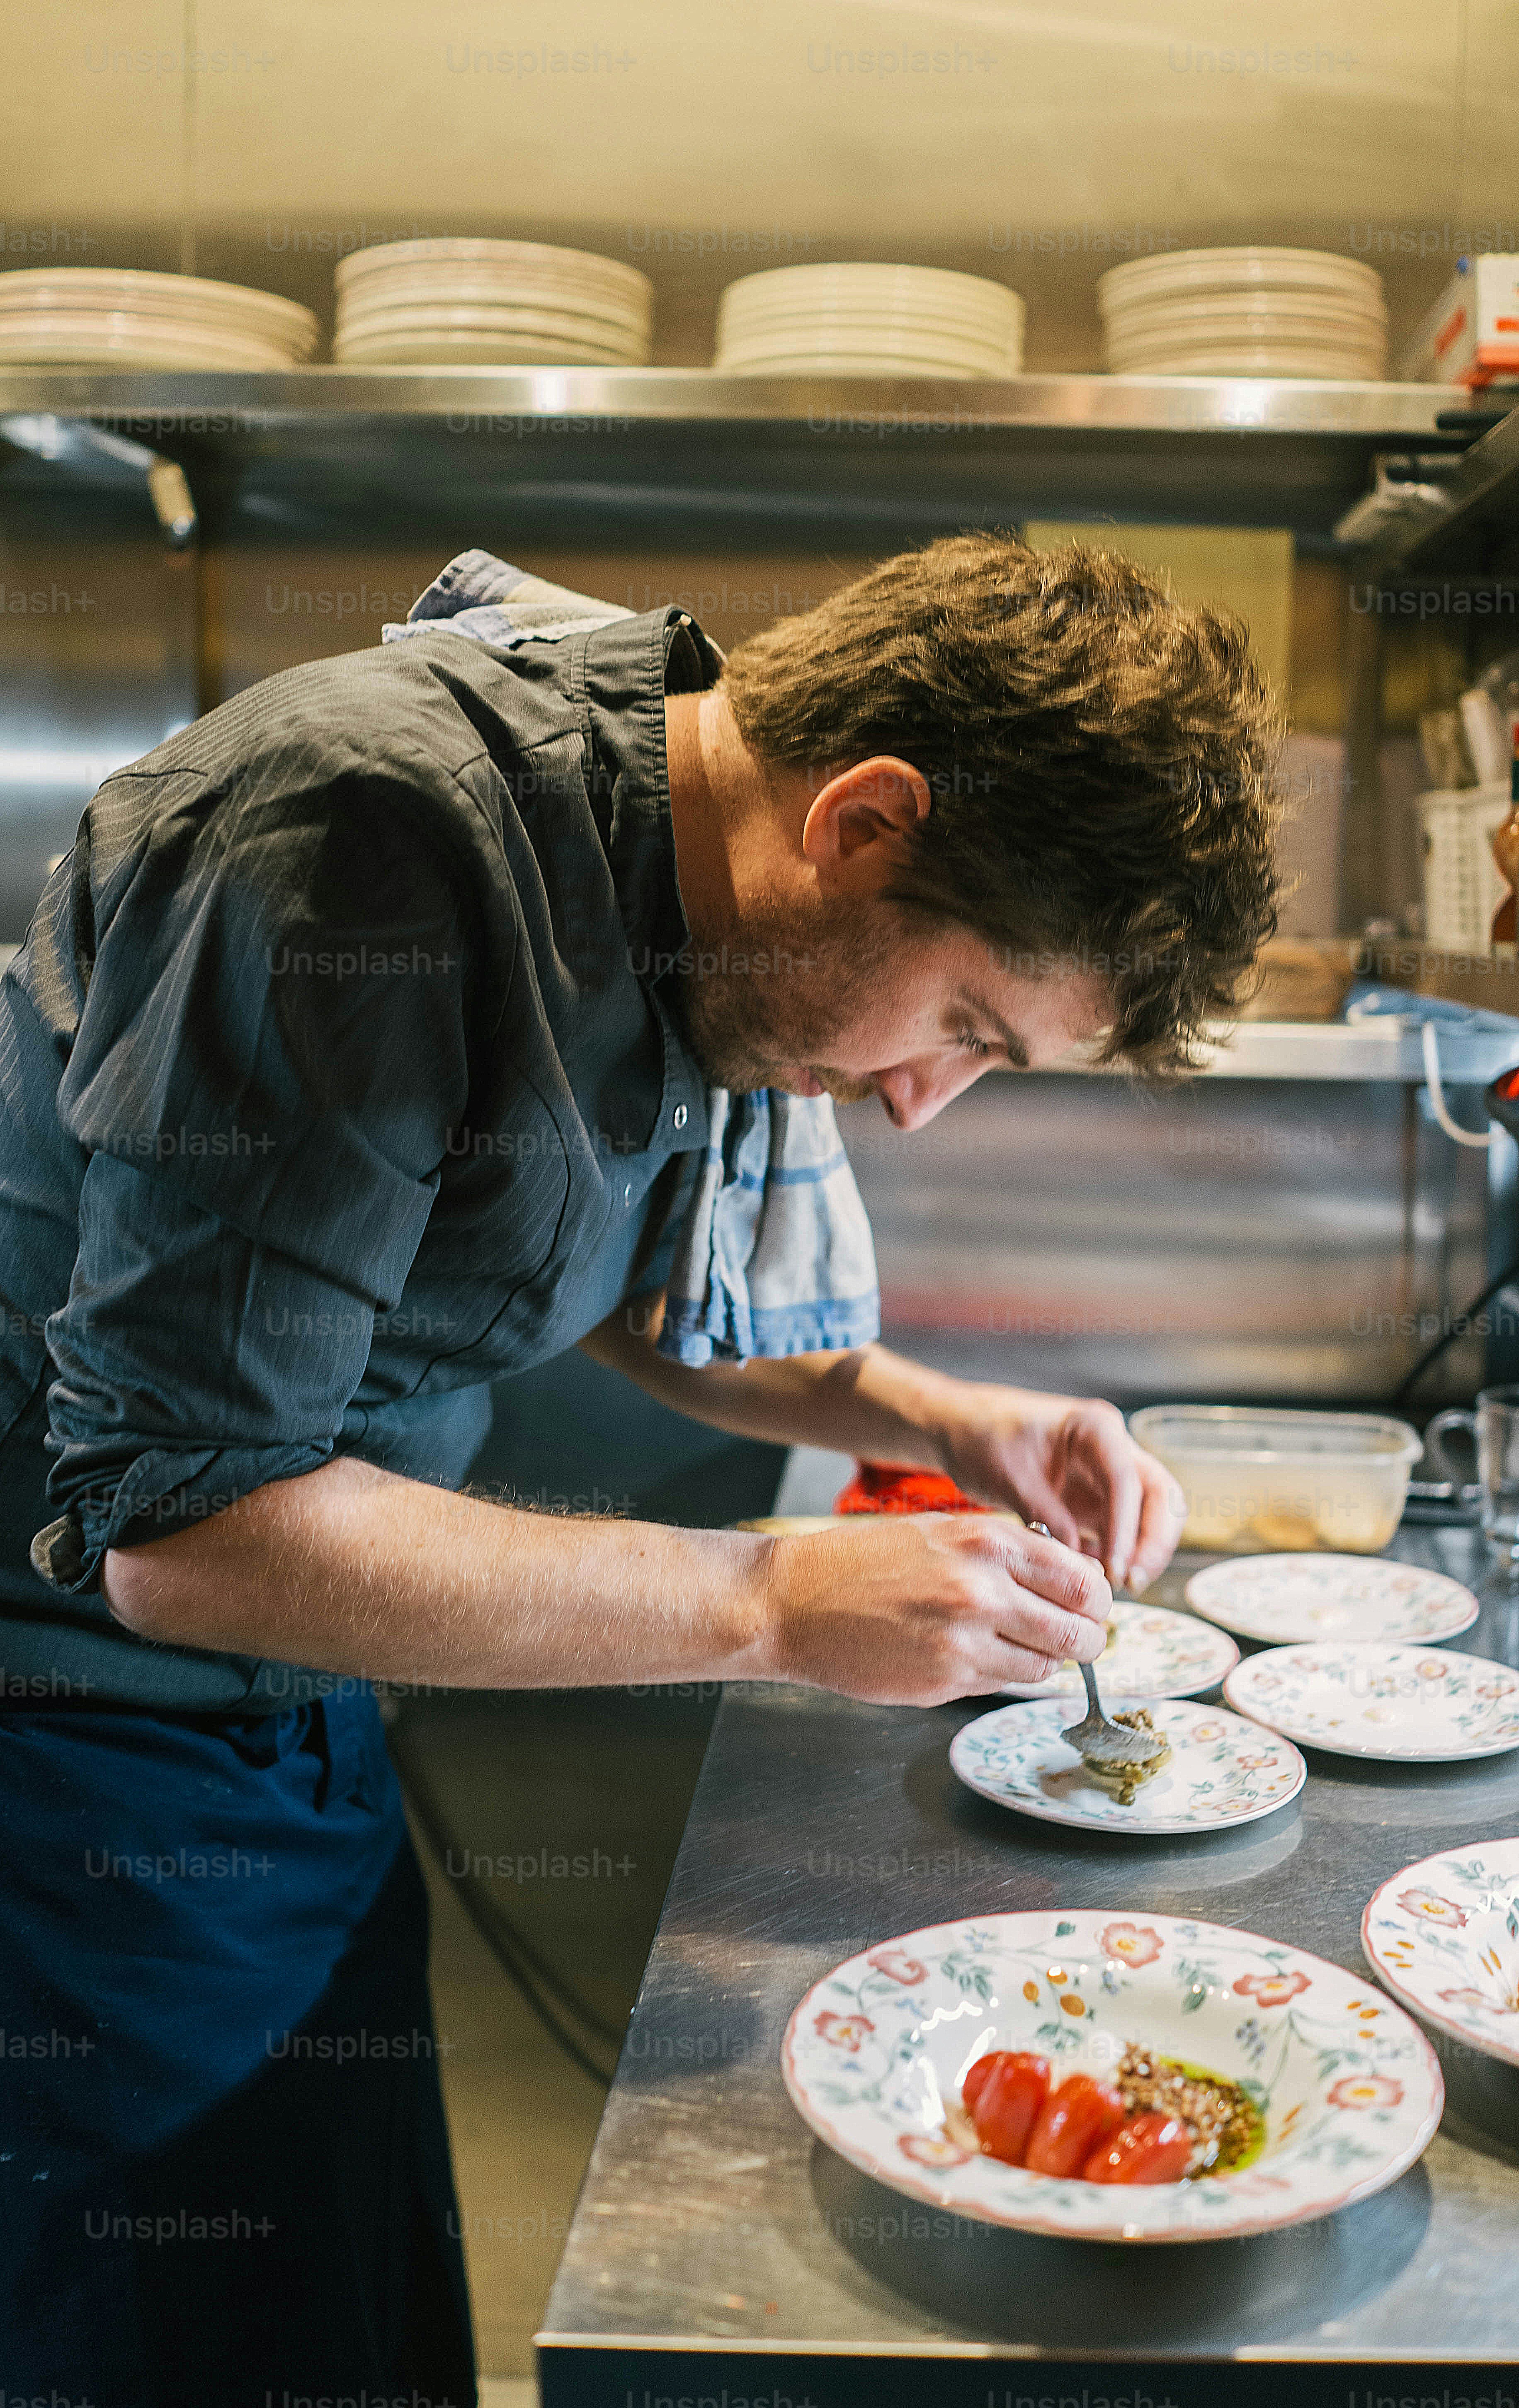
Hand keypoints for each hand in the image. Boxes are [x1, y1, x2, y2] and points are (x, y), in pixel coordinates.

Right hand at [759, 1514, 1111, 1706]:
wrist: (792, 1601)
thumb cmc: (864, 1562)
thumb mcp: (943, 1532)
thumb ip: (1007, 1554)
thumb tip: (1071, 1582)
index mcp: (987, 1541)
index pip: (1085, 1580)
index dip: (1094, 1599)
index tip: (1086, 1605)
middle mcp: (982, 1589)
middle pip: (1081, 1631)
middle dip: (1084, 1639)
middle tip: (1069, 1638)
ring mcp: (963, 1640)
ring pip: (1048, 1666)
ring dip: (1042, 1660)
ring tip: (1011, 1644)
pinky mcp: (944, 1680)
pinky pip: (1002, 1684)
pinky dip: (999, 1674)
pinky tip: (967, 1655)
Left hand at [934, 1384, 1186, 1591]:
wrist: (963, 1430)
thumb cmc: (983, 1437)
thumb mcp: (1008, 1475)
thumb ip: (1045, 1515)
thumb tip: (1077, 1561)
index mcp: (1095, 1428)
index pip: (1127, 1479)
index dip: (1126, 1527)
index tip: (1114, 1567)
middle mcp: (1112, 1448)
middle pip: (1159, 1495)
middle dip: (1154, 1541)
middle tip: (1131, 1582)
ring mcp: (1108, 1475)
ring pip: (1151, 1514)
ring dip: (1143, 1551)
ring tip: (1118, 1586)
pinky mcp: (1097, 1501)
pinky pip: (1124, 1529)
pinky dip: (1120, 1555)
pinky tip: (1097, 1578)